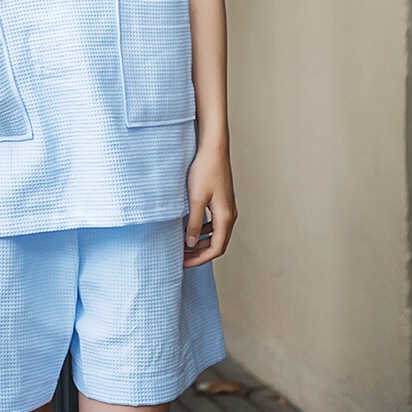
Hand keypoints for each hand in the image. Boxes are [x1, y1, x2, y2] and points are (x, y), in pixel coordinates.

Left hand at [183, 141, 237, 267]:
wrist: (213, 148)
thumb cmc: (205, 170)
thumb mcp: (195, 199)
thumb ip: (193, 224)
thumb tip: (190, 244)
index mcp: (226, 217)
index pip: (216, 249)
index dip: (200, 259)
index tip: (183, 263)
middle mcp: (229, 214)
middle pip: (217, 243)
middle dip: (199, 253)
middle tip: (181, 257)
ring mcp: (226, 207)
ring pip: (215, 233)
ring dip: (200, 242)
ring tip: (182, 245)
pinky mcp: (221, 200)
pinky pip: (213, 222)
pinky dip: (202, 229)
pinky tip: (188, 227)